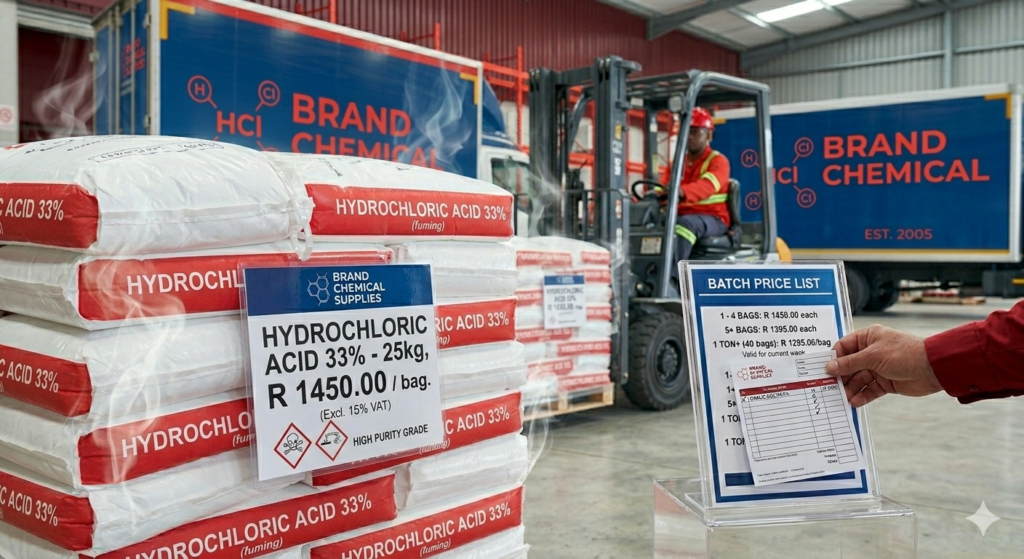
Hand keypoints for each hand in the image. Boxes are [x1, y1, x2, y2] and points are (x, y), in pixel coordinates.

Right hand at [825, 325, 943, 406]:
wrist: (933, 368)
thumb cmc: (904, 353)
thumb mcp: (873, 356)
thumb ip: (850, 363)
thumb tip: (830, 367)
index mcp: (868, 338)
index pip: (844, 347)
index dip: (834, 359)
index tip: (824, 371)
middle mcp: (871, 352)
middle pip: (849, 366)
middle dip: (841, 377)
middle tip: (830, 388)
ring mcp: (878, 368)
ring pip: (858, 379)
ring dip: (851, 389)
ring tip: (843, 398)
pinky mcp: (886, 382)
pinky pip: (870, 390)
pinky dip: (862, 396)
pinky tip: (855, 402)